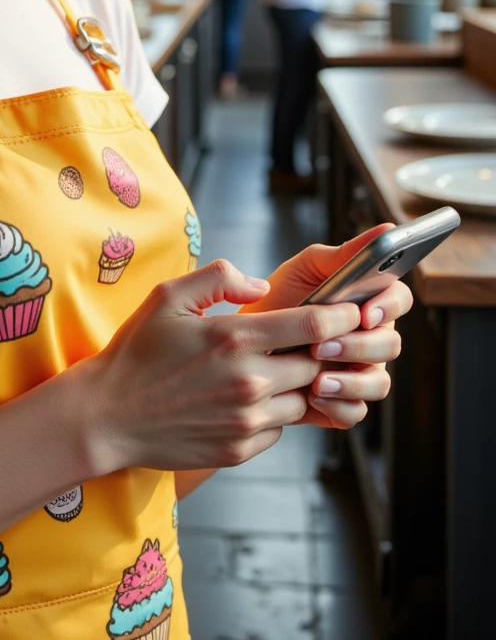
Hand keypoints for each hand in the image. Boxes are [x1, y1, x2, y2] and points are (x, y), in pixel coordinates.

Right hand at [85, 258, 361, 473]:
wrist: (108, 416)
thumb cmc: (137, 352)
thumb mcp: (168, 296)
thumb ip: (220, 278)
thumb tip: (261, 286)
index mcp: (234, 338)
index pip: (314, 327)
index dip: (342, 316)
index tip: (350, 310)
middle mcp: (248, 382)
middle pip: (317, 366)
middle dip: (319, 352)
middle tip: (304, 341)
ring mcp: (247, 421)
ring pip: (303, 400)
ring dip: (295, 384)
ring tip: (266, 370)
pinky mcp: (240, 450)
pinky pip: (279, 429)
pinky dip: (273, 413)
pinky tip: (242, 400)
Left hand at [238, 224, 410, 430]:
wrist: (240, 340)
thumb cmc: (278, 298)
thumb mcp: (306, 268)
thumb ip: (345, 253)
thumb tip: (387, 228)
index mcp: (368, 301)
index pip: (399, 299)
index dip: (390, 305)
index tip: (366, 312)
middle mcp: (370, 338)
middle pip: (391, 344)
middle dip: (361, 345)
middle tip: (323, 345)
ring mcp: (358, 370)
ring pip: (379, 382)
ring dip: (352, 380)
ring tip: (317, 378)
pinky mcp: (342, 402)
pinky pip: (356, 412)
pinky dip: (339, 405)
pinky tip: (313, 395)